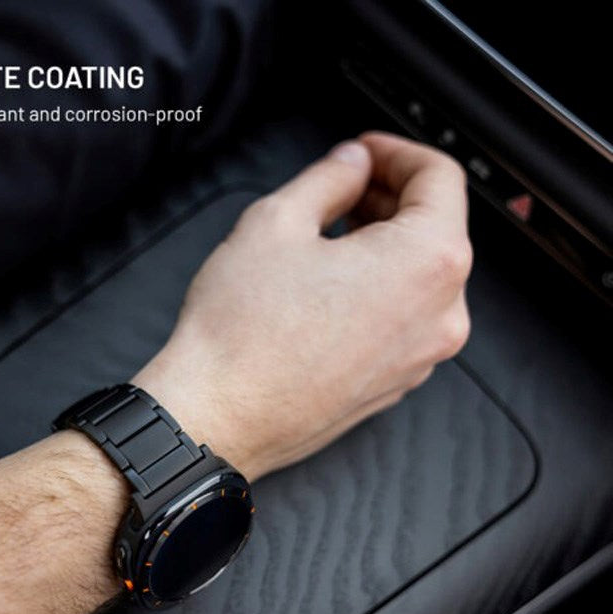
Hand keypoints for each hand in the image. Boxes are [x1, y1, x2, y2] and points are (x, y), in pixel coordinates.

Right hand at [135, 131, 471, 479]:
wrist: (220, 416)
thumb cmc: (242, 331)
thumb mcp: (278, 221)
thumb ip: (330, 177)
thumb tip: (352, 164)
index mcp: (426, 263)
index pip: (440, 178)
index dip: (397, 151)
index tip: (364, 153)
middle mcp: (440, 316)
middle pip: (436, 230)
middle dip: (390, 198)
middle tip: (342, 188)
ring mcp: (420, 359)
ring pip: (420, 279)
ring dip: (384, 246)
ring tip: (328, 240)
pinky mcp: (394, 385)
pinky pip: (402, 322)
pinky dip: (379, 293)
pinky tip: (328, 289)